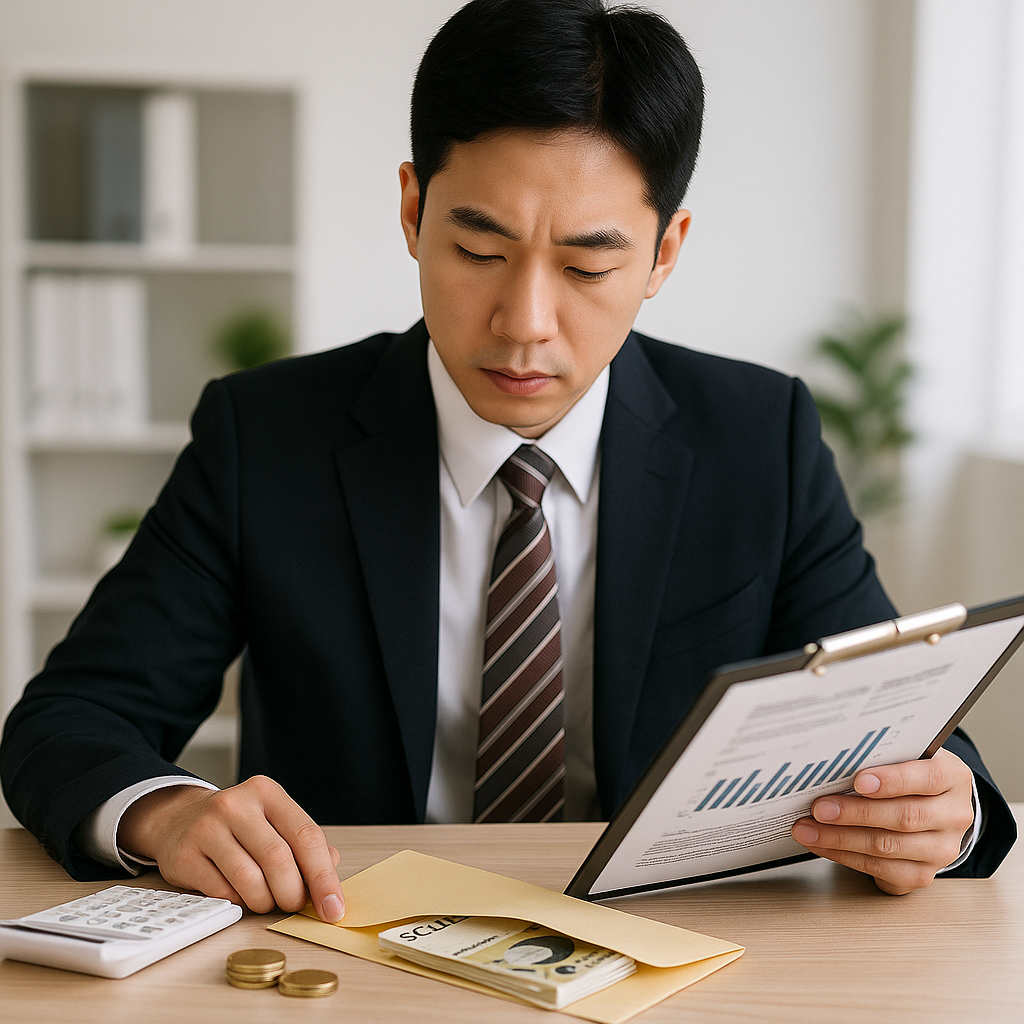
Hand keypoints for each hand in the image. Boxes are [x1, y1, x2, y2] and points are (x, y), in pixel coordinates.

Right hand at [118, 776, 345, 920]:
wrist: (178, 819)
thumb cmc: (237, 826)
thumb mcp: (272, 822)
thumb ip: (303, 845)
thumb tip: (331, 876)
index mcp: (267, 792)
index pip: (306, 835)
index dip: (324, 876)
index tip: (334, 907)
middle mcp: (237, 805)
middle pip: (279, 859)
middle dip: (294, 894)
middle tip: (295, 904)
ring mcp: (207, 828)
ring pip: (250, 881)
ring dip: (266, 902)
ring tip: (267, 900)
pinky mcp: (184, 855)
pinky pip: (223, 893)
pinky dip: (239, 903)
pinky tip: (240, 894)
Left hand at [790, 748, 975, 894]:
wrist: (932, 806)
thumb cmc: (909, 774)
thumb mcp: (905, 756)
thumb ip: (881, 756)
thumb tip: (833, 760)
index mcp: (953, 777)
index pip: (928, 777)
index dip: (893, 780)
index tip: (859, 780)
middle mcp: (954, 815)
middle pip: (904, 817)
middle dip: (855, 813)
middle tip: (819, 808)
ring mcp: (941, 849)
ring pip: (888, 847)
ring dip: (841, 838)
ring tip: (808, 828)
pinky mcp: (922, 874)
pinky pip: (880, 870)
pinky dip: (844, 856)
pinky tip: (822, 844)